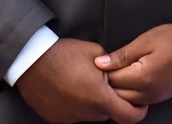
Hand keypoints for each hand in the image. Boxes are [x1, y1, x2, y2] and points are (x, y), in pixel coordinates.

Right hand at [17, 38, 146, 123]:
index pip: (128, 116)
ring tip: (85, 84)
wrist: (31, 60)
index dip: (138, 112)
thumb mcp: (95, 53)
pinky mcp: (56, 118)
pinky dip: (77, 106)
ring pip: (90, 115)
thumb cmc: (64, 54)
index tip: (140, 104)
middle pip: (108, 114)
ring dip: (93, 104)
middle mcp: (86, 112)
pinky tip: (70, 90)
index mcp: (100, 97)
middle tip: (107, 85)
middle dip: (112, 102)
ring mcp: (70, 117)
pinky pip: (74, 115)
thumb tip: (118, 72)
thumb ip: (111, 68)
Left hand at [96, 24, 171, 106]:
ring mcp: (156, 97)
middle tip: (105, 67)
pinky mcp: (161, 97)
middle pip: (117, 96)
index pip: (111, 81)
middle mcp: (149, 92)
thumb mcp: (146, 40)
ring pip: (127, 101)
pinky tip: (130, 78)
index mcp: (144, 77)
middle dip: (108, 83)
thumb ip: (121, 55)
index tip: (98, 62)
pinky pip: (139, 100)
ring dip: (119, 90)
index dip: (102, 71)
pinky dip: (130, 93)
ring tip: (118, 71)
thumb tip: (100, 63)